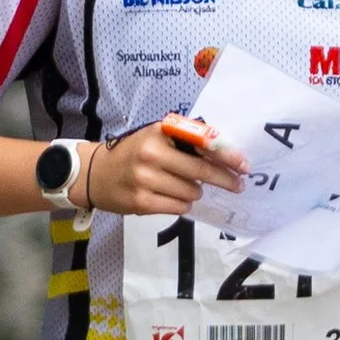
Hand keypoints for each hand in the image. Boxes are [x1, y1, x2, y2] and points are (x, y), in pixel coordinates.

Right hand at [87, 118, 248, 215]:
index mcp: (158, 132)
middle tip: (238, 186)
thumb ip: (185, 141)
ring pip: (191, 192)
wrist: (95, 174)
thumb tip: (225, 155)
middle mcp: (151, 154)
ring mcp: (144, 179)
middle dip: (224, 180)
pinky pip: (178, 207)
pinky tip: (172, 197)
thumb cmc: (133, 153)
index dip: (225, 155)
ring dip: (195, 192)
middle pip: (201, 171)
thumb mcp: (155, 137)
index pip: (200, 142)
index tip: (243, 165)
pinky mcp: (141, 202)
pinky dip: (182, 203)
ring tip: (182, 186)